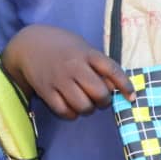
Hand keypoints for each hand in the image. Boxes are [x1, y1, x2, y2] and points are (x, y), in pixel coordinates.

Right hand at [3, 24, 132, 119]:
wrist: (29, 45)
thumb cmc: (62, 47)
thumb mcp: (82, 47)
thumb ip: (98, 65)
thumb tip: (116, 88)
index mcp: (86, 53)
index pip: (112, 70)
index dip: (125, 86)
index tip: (131, 97)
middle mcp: (74, 66)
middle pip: (99, 93)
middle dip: (104, 101)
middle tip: (100, 99)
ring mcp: (59, 79)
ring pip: (83, 105)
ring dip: (88, 109)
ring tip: (85, 104)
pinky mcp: (45, 91)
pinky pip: (64, 111)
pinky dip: (72, 114)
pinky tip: (71, 108)